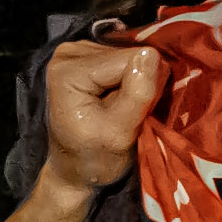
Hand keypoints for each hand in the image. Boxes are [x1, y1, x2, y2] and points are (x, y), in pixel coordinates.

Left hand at [39, 38, 163, 198]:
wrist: (76, 170)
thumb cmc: (94, 158)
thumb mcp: (120, 134)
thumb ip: (137, 94)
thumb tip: (152, 54)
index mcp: (69, 71)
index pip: (129, 60)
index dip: (142, 87)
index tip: (132, 115)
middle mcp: (69, 53)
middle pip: (129, 55)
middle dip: (137, 83)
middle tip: (128, 114)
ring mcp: (76, 51)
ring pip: (130, 56)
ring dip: (134, 83)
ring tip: (122, 109)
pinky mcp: (87, 55)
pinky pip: (125, 58)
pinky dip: (129, 79)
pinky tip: (119, 98)